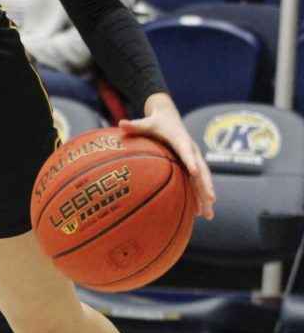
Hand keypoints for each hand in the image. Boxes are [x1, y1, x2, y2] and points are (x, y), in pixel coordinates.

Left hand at [119, 93, 215, 219]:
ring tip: (208, 216)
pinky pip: (197, 182)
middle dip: (206, 184)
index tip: (194, 172)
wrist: (169, 117)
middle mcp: (191, 150)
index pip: (186, 150)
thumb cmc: (155, 122)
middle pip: (201, 169)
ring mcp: (193, 159)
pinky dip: (199, 197)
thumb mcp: (146, 123)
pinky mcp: (192, 165)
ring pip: (203, 179)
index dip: (190, 160)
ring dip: (206, 196)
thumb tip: (120, 123)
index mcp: (181, 139)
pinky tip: (200, 214)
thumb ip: (135, 125)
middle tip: (211, 199)